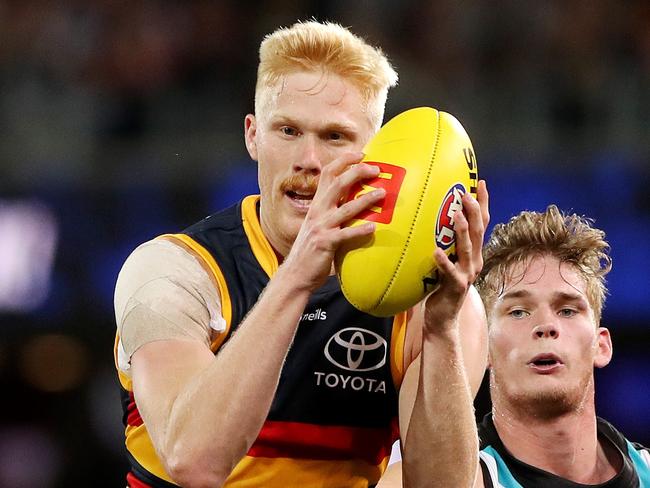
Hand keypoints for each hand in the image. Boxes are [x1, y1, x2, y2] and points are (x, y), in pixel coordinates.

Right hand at [282, 152, 385, 290]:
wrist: (295, 274)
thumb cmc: (312, 251)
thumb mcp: (319, 226)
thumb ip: (333, 214)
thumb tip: (355, 205)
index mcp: (316, 205)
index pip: (327, 174)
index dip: (343, 161)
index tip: (362, 154)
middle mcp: (317, 212)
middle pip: (336, 184)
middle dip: (356, 172)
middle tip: (376, 169)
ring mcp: (320, 227)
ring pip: (345, 208)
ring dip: (365, 199)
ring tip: (382, 194)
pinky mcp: (325, 244)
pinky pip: (344, 235)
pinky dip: (359, 230)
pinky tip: (373, 228)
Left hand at [423, 180, 488, 332]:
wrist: (443, 319)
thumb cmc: (439, 287)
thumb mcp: (444, 262)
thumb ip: (444, 243)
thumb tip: (430, 219)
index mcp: (473, 253)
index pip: (481, 224)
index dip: (482, 203)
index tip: (480, 182)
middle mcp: (474, 262)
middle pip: (477, 232)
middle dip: (473, 210)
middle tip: (465, 193)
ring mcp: (466, 274)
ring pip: (467, 249)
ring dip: (461, 231)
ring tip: (455, 214)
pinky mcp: (455, 287)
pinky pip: (449, 272)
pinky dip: (444, 261)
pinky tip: (436, 252)